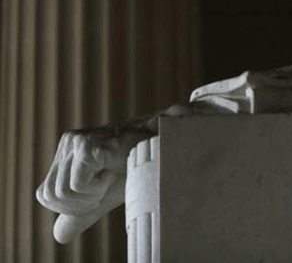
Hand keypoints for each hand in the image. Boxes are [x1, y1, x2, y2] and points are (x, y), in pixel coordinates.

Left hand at [35, 122, 150, 242]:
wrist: (160, 151)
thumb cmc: (134, 171)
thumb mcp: (103, 196)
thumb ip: (79, 213)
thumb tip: (59, 236)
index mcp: (66, 153)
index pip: (45, 194)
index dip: (70, 206)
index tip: (98, 192)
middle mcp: (67, 143)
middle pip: (50, 196)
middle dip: (80, 204)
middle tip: (105, 187)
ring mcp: (75, 142)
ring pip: (63, 192)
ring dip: (91, 195)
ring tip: (110, 178)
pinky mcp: (86, 145)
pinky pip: (76, 186)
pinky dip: (97, 188)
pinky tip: (113, 172)